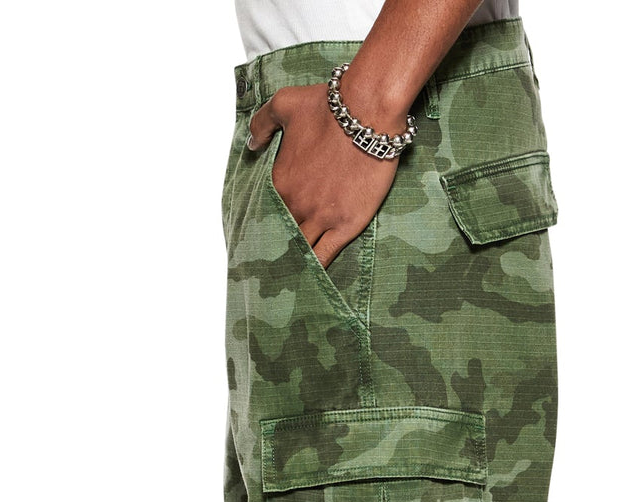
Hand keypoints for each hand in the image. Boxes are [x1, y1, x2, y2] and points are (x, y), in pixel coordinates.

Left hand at [247, 83, 399, 268]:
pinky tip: (313, 280)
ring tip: (291, 279)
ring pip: (301, 250)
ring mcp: (321, 218)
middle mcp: (296, 204)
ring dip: (296, 262)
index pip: (268, 210)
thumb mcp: (284, 104)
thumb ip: (262, 124)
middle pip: (283, 235)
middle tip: (274, 266)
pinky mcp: (346, 226)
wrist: (367, 113)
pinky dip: (318, 269)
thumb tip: (251, 144)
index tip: (267, 233)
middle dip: (279, 248)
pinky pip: (326, 256)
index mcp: (279, 181)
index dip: (269, 222)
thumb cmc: (328, 106)